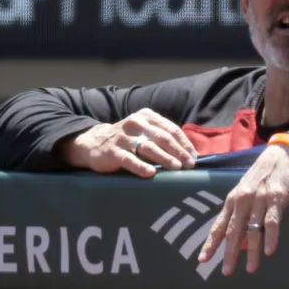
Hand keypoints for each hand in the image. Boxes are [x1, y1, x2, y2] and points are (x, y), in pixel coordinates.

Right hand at [59, 108, 196, 177]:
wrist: (94, 142)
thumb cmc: (128, 139)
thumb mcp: (144, 131)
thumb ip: (162, 137)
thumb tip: (190, 153)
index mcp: (147, 116)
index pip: (171, 129)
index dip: (184, 143)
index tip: (194, 157)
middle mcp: (136, 123)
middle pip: (162, 137)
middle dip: (178, 151)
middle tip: (190, 165)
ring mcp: (123, 137)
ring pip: (148, 147)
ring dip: (164, 158)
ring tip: (176, 168)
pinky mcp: (113, 151)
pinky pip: (129, 159)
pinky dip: (140, 166)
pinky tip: (151, 173)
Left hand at [198, 143, 288, 275]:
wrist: (280, 156)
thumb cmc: (262, 177)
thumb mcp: (247, 194)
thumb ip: (242, 217)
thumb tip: (241, 244)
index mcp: (233, 200)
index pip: (219, 225)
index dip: (211, 243)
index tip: (202, 260)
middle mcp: (242, 200)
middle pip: (233, 230)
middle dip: (229, 253)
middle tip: (226, 271)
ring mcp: (259, 199)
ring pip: (253, 229)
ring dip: (253, 251)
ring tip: (251, 269)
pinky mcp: (275, 198)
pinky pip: (272, 221)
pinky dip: (271, 237)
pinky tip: (269, 251)